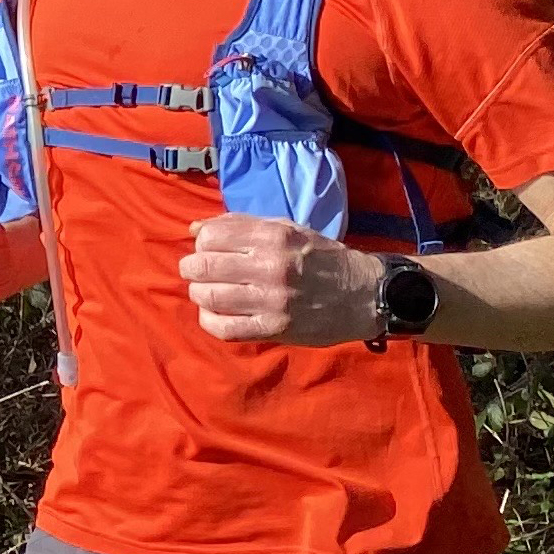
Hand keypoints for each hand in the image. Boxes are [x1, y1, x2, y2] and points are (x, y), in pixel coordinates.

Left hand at [177, 213, 387, 345]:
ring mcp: (272, 300)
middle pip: (203, 266)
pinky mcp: (274, 328)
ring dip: (198, 293)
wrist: (361, 294)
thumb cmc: (319, 257)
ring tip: (207, 291)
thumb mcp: (286, 229)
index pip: (211, 236)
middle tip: (197, 272)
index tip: (206, 249)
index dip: (201, 243)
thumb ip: (241, 225)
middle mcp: (271, 266)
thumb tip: (194, 229)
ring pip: (208, 297)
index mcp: (273, 236)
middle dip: (191, 268)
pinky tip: (215, 314)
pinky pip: (224, 328)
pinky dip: (209, 320)